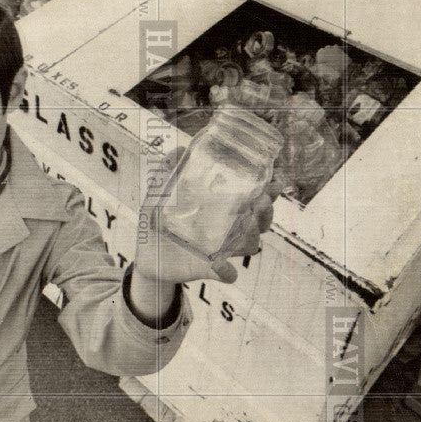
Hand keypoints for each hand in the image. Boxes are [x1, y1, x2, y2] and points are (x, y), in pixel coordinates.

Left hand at [134, 147, 279, 289]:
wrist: (146, 254)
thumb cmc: (157, 220)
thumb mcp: (160, 192)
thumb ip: (168, 169)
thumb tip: (179, 147)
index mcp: (222, 207)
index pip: (254, 198)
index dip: (269, 192)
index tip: (274, 183)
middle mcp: (228, 228)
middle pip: (261, 222)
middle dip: (267, 212)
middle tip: (260, 201)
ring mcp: (221, 249)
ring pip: (250, 245)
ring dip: (253, 236)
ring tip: (247, 224)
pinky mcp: (210, 268)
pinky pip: (227, 274)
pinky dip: (228, 272)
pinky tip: (224, 268)